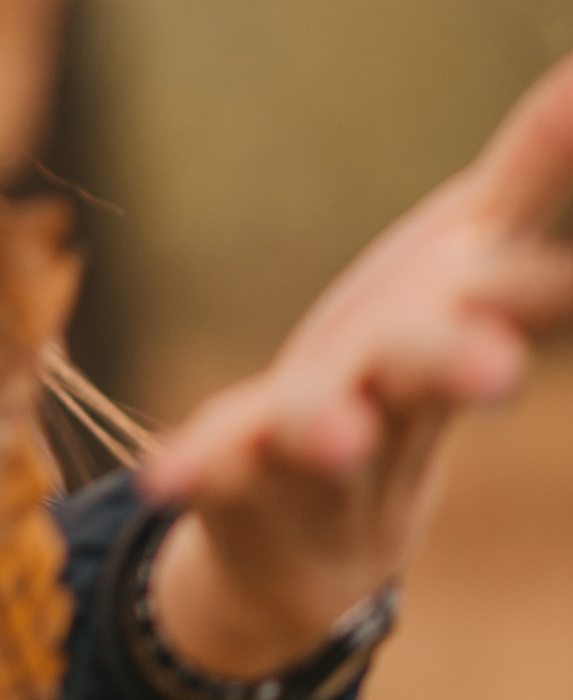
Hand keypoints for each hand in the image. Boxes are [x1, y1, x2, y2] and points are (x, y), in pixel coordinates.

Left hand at [136, 54, 572, 682]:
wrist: (322, 527)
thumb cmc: (418, 350)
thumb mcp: (473, 253)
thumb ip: (535, 171)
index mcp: (464, 326)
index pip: (523, 296)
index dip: (548, 290)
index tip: (570, 274)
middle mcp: (400, 387)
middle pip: (429, 369)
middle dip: (458, 365)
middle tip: (494, 372)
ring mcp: (319, 433)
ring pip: (326, 426)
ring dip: (330, 428)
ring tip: (334, 440)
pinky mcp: (239, 465)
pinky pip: (219, 463)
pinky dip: (201, 467)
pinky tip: (166, 475)